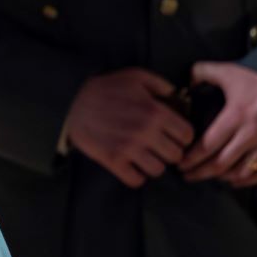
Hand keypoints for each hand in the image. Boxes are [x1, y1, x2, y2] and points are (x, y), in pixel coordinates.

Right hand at [63, 68, 192, 187]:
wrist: (69, 101)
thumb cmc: (104, 88)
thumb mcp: (135, 76)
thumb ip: (162, 85)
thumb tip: (178, 98)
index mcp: (155, 112)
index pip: (187, 136)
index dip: (181, 136)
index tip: (171, 135)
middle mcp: (146, 132)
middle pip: (175, 156)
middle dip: (168, 151)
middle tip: (157, 146)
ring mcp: (129, 148)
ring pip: (158, 170)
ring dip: (152, 164)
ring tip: (144, 156)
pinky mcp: (112, 160)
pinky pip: (136, 180)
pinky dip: (135, 175)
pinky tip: (130, 165)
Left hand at [180, 62, 256, 185]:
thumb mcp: (231, 72)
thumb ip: (204, 72)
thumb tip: (187, 82)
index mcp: (236, 117)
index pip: (208, 145)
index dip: (191, 158)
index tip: (179, 164)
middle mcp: (251, 135)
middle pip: (221, 163)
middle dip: (200, 172)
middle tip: (187, 175)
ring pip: (241, 171)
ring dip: (221, 177)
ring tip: (207, 177)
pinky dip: (247, 180)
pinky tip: (234, 181)